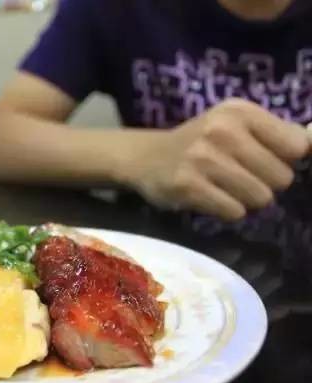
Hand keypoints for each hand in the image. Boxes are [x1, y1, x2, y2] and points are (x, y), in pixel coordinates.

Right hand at [127, 99, 310, 220]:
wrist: (145, 157)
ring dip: (246, 200)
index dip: (285, 159)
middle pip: (281, 177)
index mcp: (239, 112)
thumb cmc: (199, 142)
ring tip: (225, 188)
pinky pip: (234, 211)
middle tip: (240, 177)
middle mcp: (222, 131)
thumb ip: (274, 134)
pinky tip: (210, 197)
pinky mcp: (188, 186)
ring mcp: (203, 159)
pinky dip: (226, 210)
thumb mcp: (233, 124)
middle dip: (265, 183)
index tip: (265, 160)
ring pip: (260, 197)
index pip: (297, 145)